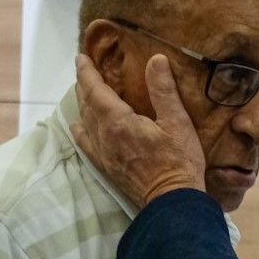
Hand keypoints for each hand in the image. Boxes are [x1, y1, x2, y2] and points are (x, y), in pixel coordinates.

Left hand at [70, 53, 205, 209]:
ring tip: (84, 91)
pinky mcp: (106, 167)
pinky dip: (80, 130)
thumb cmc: (179, 161)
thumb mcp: (177, 122)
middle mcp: (104, 137)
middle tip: (83, 68)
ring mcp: (103, 154)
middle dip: (83, 84)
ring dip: (83, 104)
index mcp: (119, 122)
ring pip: (85, 122)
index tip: (81, 57)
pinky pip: (86, 144)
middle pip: (87, 105)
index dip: (87, 73)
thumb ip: (163, 90)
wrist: (172, 201)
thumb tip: (156, 59)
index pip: (96, 90)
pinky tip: (78, 126)